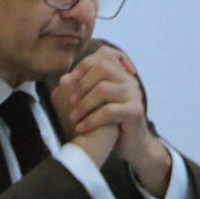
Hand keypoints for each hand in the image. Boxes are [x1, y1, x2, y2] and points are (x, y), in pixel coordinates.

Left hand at [61, 46, 171, 196]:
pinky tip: (81, 127)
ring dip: (84, 104)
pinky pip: (110, 110)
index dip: (85, 63)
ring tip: (73, 118)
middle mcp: (129, 81)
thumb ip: (80, 89)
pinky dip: (91, 119)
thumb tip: (64, 78)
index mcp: (120, 75)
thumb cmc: (109, 122)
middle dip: (82, 83)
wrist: (130, 145)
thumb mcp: (93, 103)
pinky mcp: (135, 112)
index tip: (71, 79)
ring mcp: (134, 96)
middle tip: (70, 101)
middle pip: (104, 67)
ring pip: (105, 88)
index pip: (106, 54)